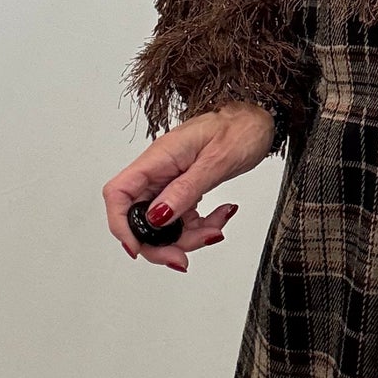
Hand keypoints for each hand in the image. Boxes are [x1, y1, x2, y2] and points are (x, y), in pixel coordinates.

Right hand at [102, 100, 274, 272]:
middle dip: (160, 244)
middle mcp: (159, 170)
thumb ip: (185, 190)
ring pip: (164, 224)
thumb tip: (157, 217)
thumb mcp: (215, 161)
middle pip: (139, 217)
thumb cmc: (240, 128)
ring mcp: (171, 180)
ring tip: (215, 230)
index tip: (137, 249)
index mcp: (159, 158)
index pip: (118, 193)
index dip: (120, 225)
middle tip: (183, 259)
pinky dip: (200, 226)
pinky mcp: (185, 187)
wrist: (258, 118)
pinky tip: (221, 216)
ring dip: (187, 237)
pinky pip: (183, 218)